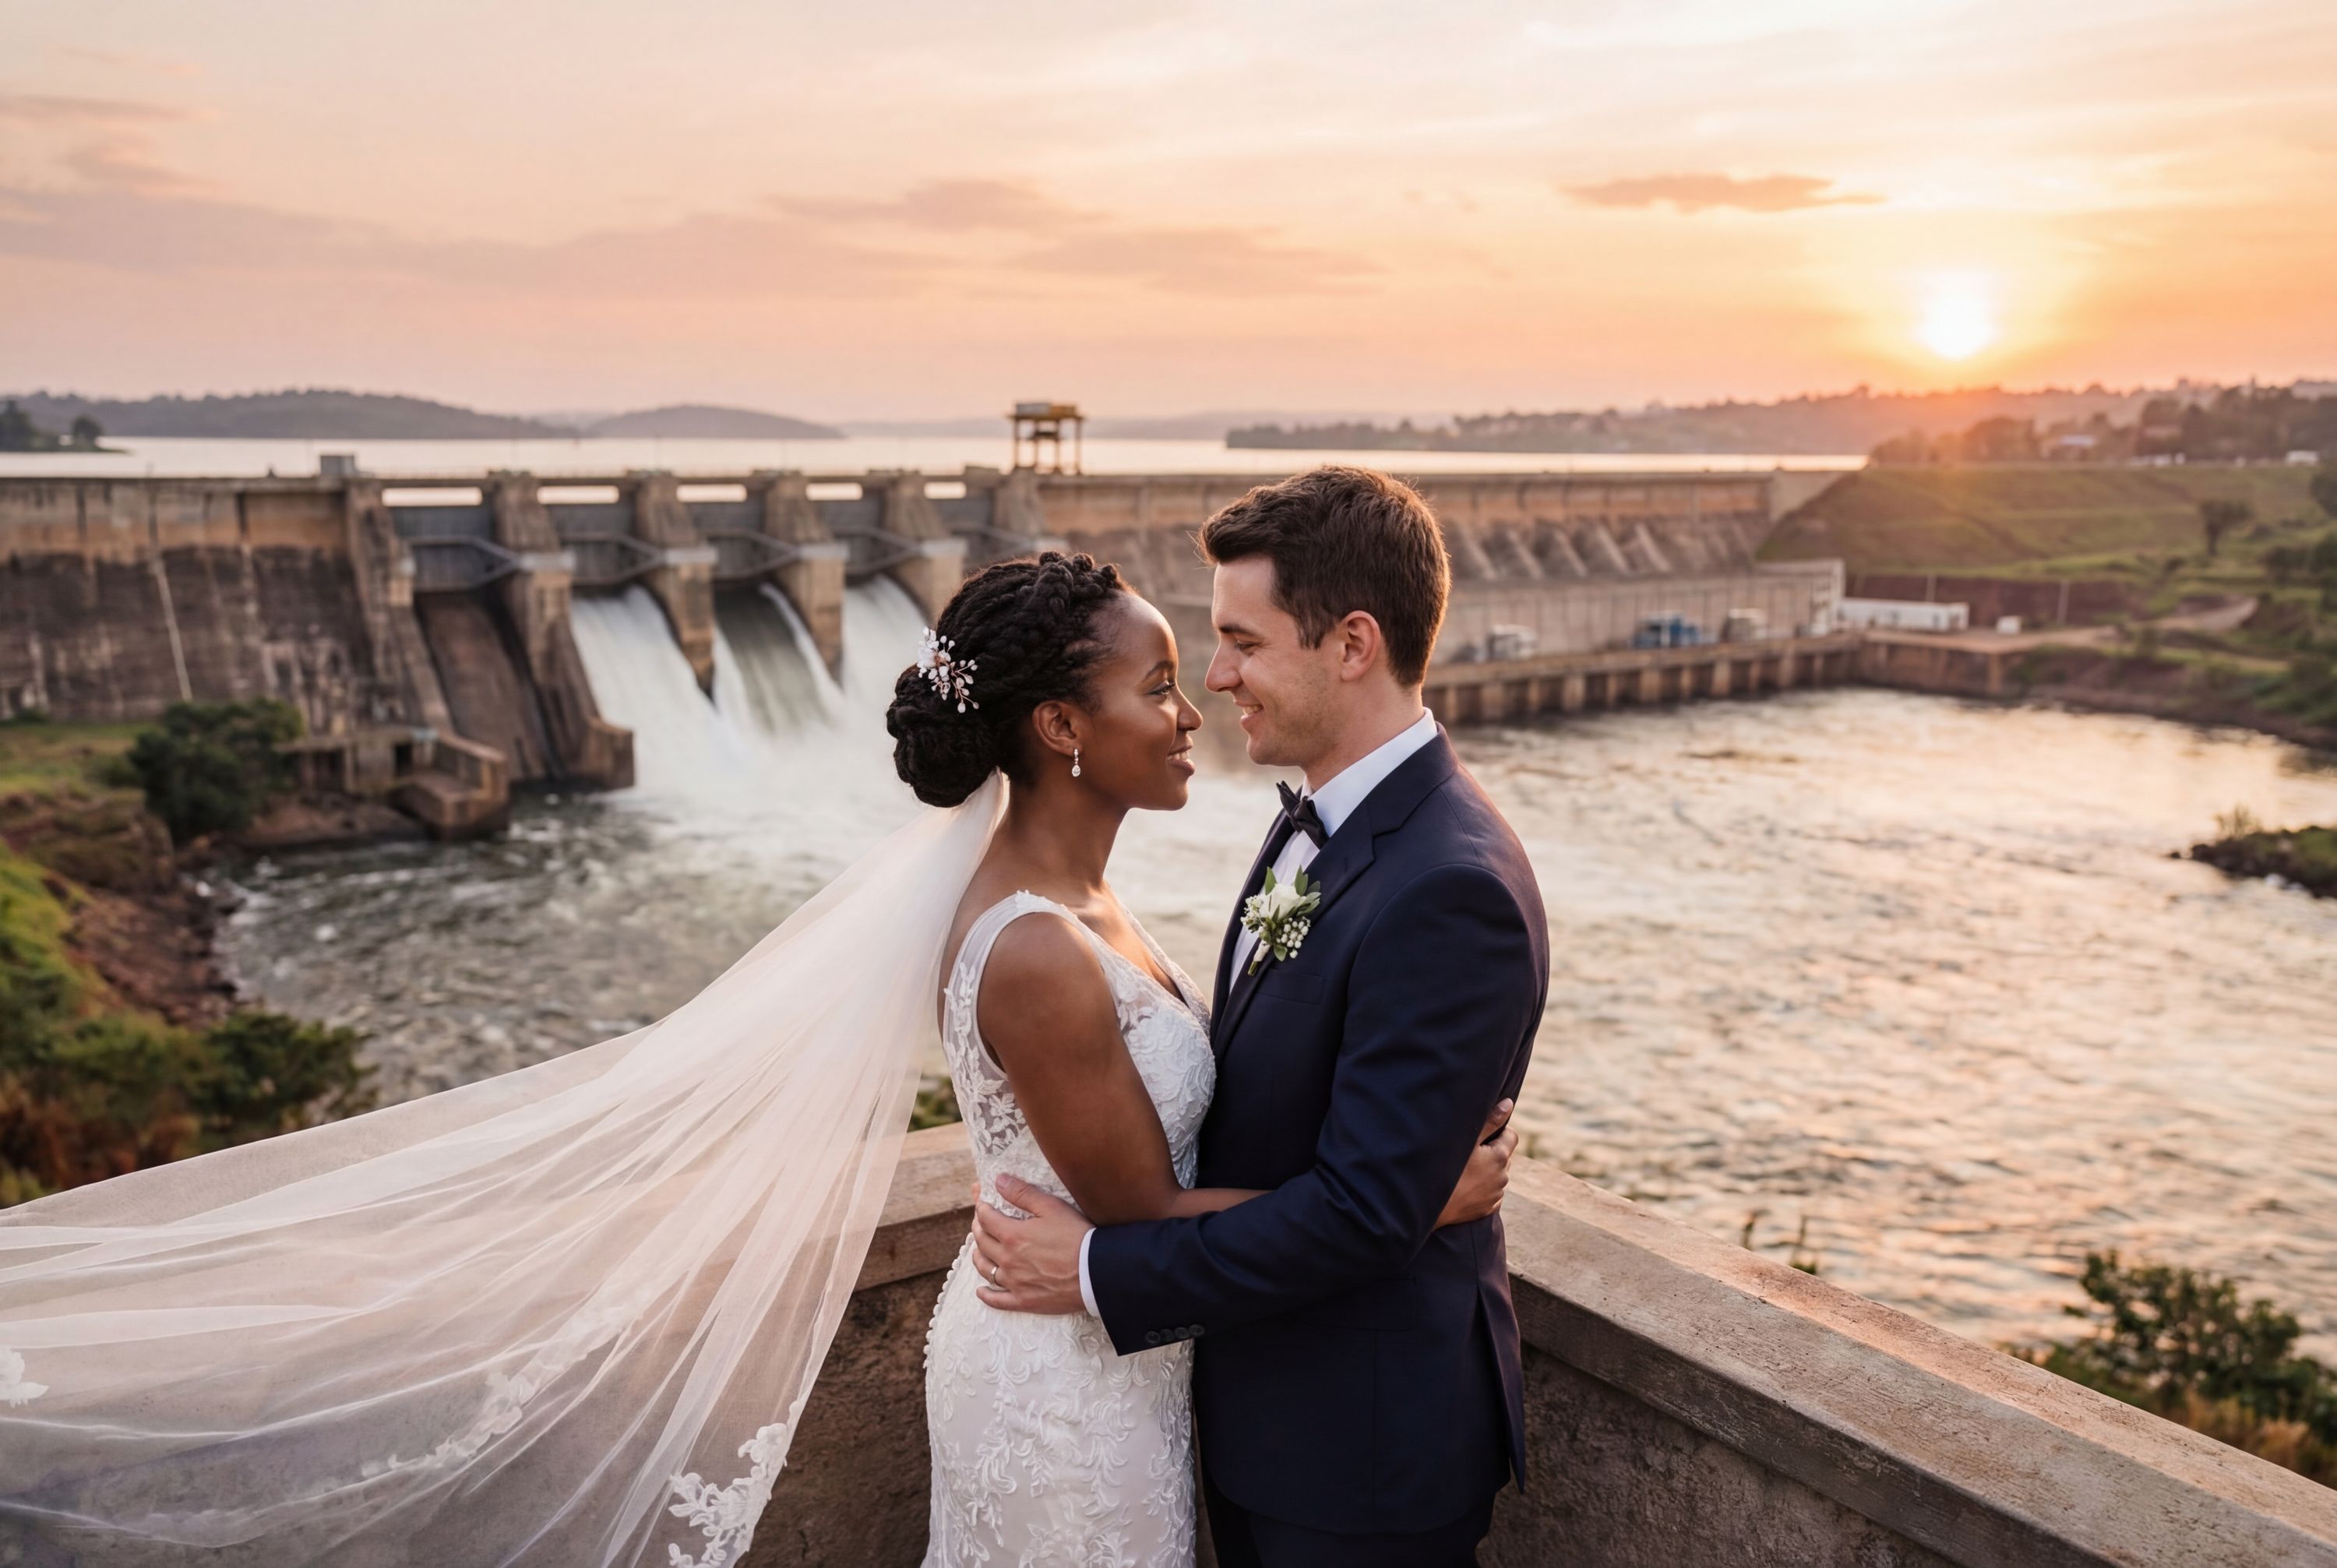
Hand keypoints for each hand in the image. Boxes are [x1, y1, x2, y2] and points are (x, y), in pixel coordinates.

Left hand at [970, 1174, 1093, 1314]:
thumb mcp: (1052, 1207)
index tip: (982, 1202)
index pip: (986, 1218)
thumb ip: (1023, 1193)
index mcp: (1012, 1235)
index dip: (981, 1207)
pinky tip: (981, 1291)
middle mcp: (1007, 1259)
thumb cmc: (1077, 1236)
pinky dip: (987, 1295)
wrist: (1095, 1273)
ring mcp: (1014, 1282)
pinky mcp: (1024, 1301)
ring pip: (985, 1269)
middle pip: (982, 1242)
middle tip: (980, 1222)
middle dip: (978, 1228)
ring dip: (978, 1256)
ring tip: (979, 1250)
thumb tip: (999, 1181)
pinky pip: (997, 1300)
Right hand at [1437, 1099, 1516, 1227]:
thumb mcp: (1466, 1139)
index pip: (1511, 1136)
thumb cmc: (1444, 1166)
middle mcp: (1503, 1177)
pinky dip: (1482, 1187)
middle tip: (1467, 1152)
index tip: (1480, 1134)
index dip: (1498, 1130)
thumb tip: (1509, 1104)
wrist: (1427, 1204)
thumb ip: (1490, 1121)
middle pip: (1504, 1155)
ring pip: (1497, 1175)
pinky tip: (1464, 1185)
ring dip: (1487, 1170)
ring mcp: (1495, 1195)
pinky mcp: (1487, 1209)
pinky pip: (1491, 1193)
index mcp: (1500, 1158)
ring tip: (1463, 1170)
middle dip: (1491, 1151)